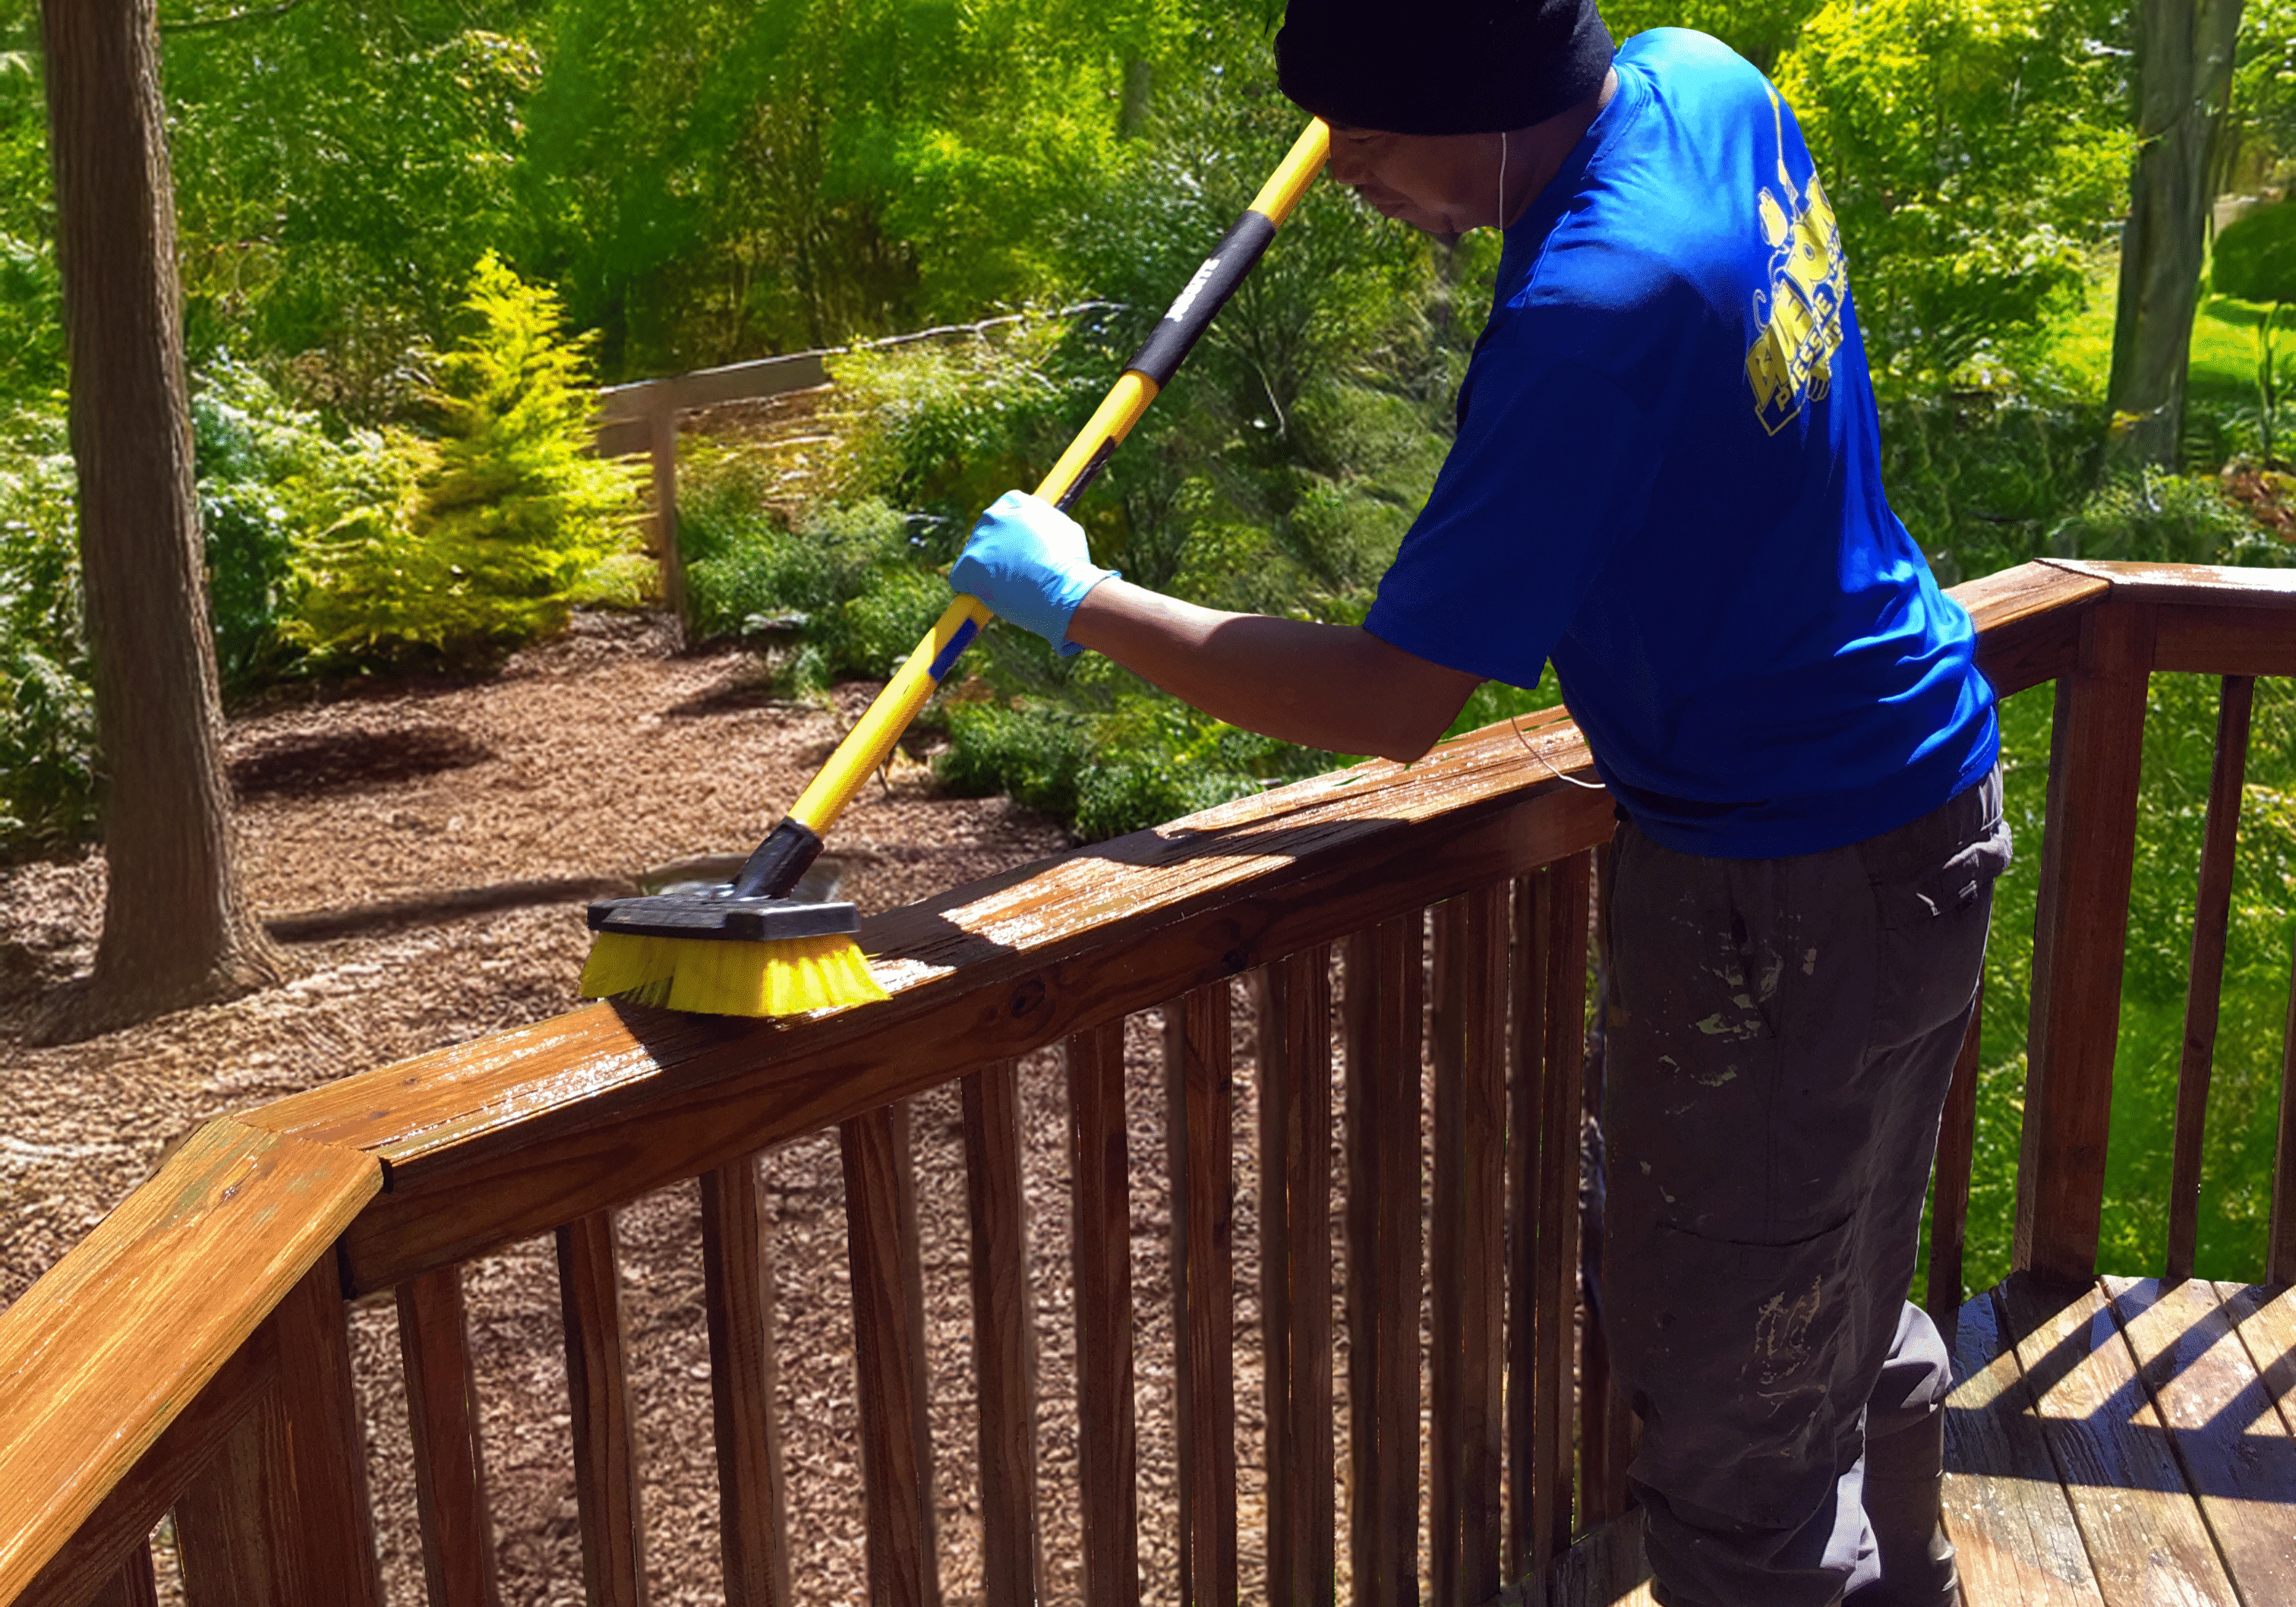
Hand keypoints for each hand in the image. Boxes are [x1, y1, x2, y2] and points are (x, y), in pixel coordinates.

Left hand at [950, 490, 1117, 656]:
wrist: (1065, 589)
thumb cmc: (1070, 563)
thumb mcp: (1062, 529)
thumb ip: (1043, 525)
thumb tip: (1041, 528)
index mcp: (1015, 502)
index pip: (1002, 517)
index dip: (1010, 540)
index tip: (1018, 554)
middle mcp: (993, 514)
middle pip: (984, 537)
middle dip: (995, 555)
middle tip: (1014, 575)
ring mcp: (979, 539)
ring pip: (973, 559)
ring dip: (985, 574)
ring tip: (1010, 590)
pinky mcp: (967, 564)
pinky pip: (961, 580)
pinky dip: (973, 590)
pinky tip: (993, 598)